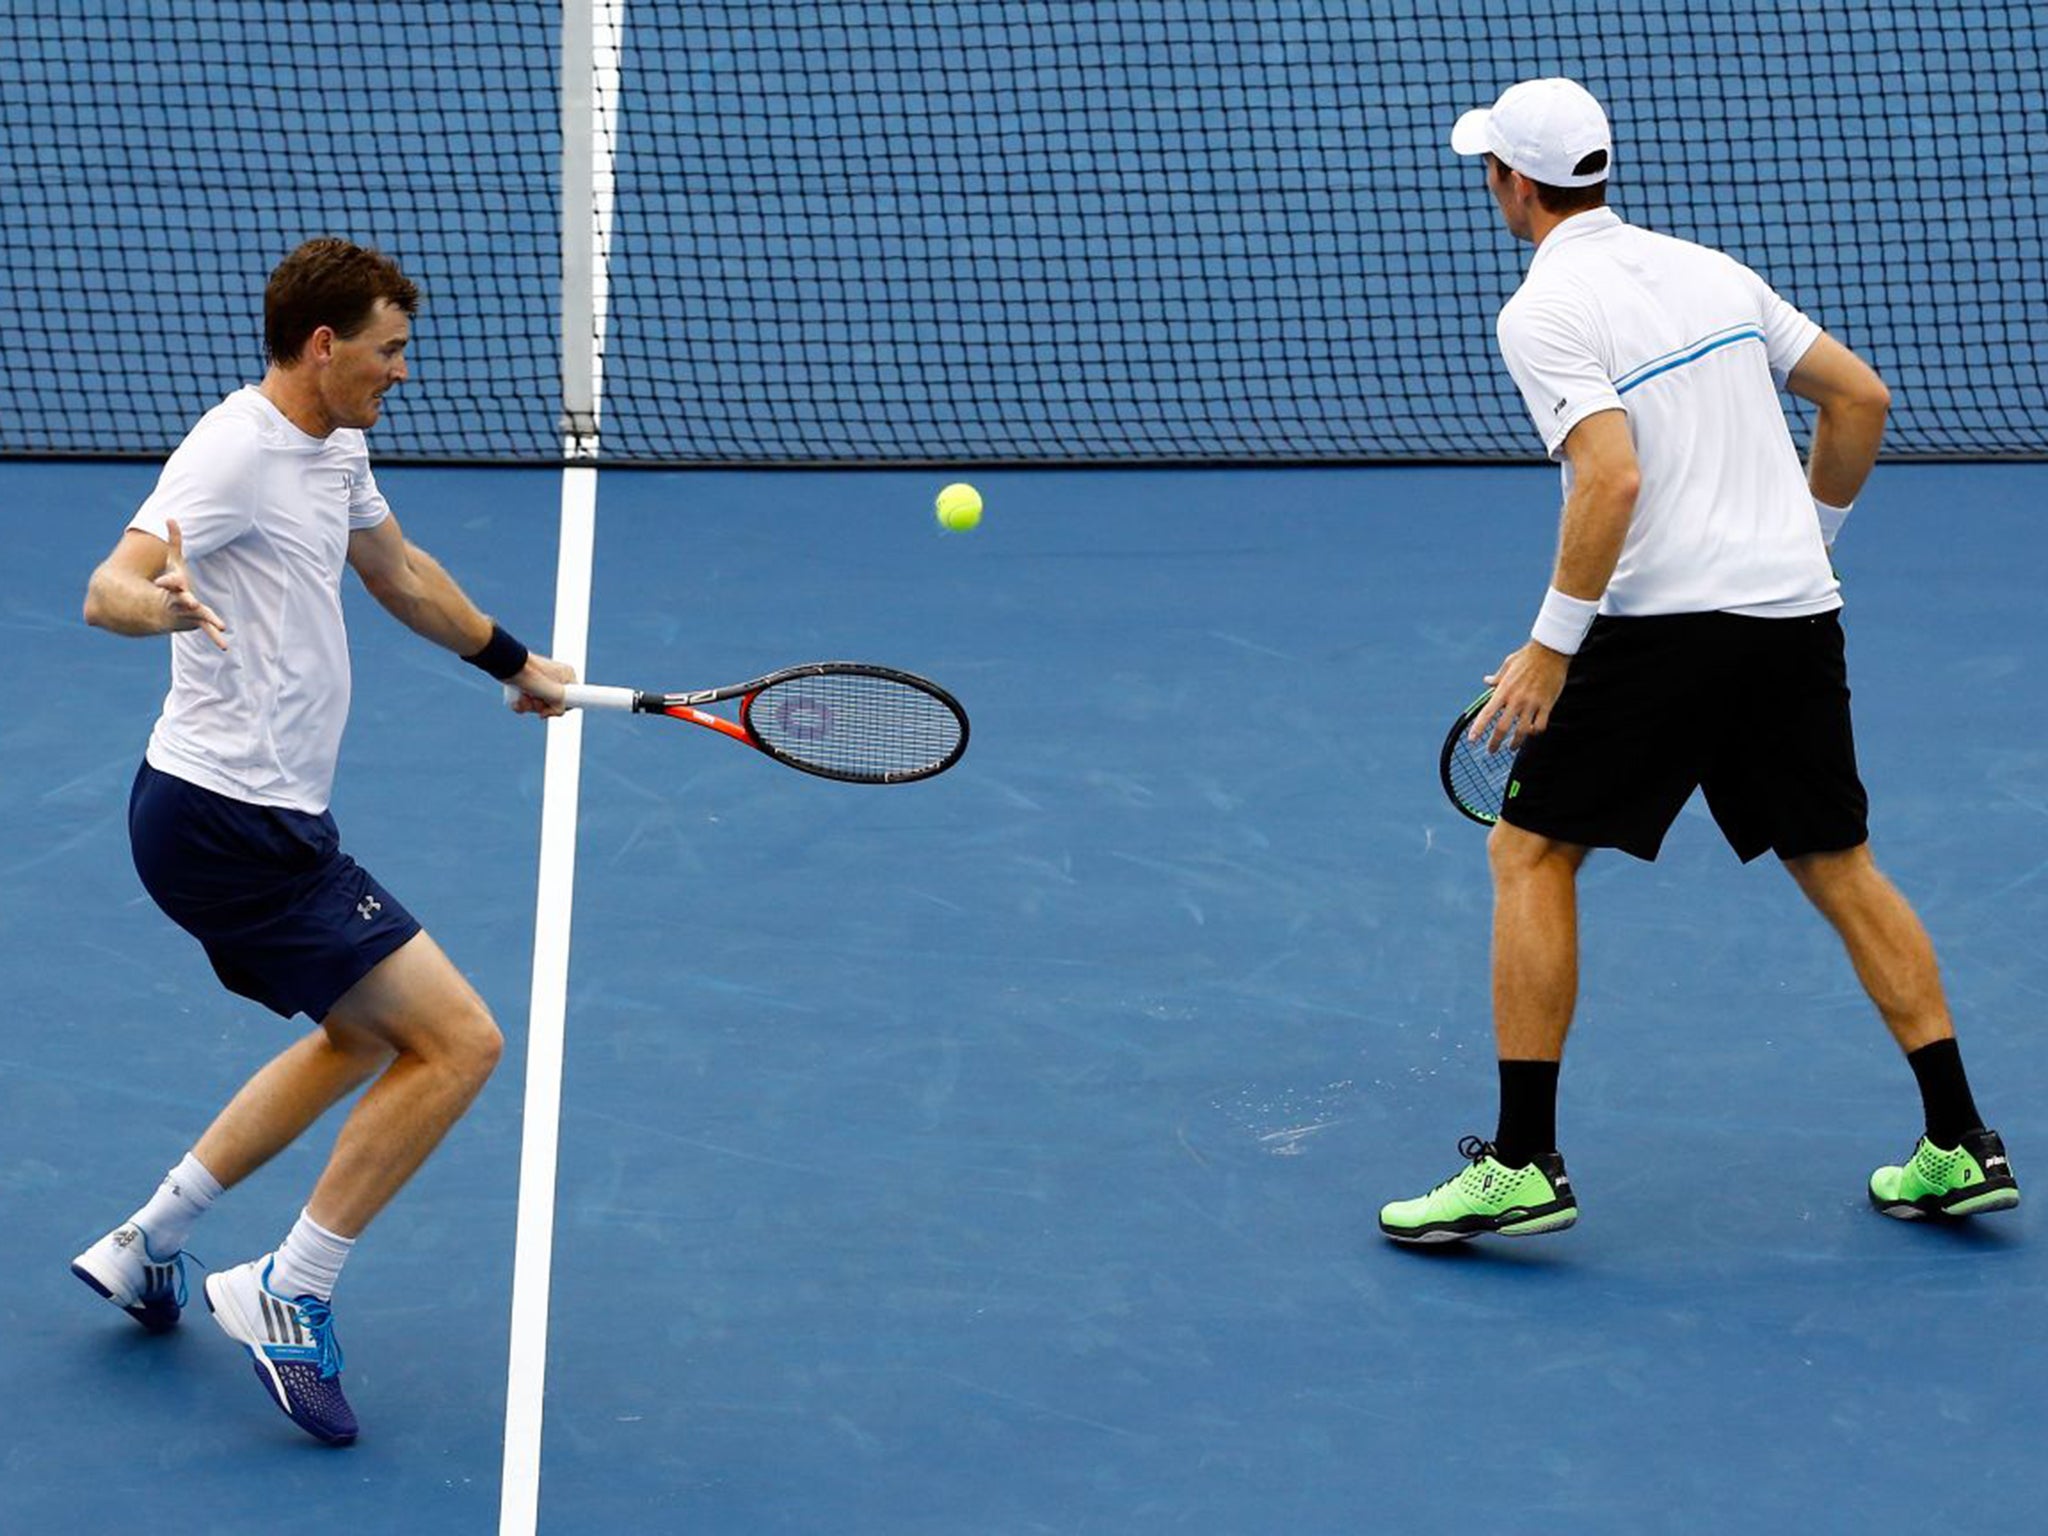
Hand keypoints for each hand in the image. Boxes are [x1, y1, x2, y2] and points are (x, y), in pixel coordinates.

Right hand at [156, 519, 228, 649]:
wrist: (162, 609)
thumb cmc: (172, 582)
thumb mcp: (173, 561)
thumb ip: (174, 540)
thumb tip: (170, 517)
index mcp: (172, 586)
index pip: (170, 581)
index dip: (169, 581)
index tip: (164, 582)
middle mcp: (178, 601)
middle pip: (182, 600)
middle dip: (186, 601)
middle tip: (191, 602)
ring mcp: (188, 613)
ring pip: (198, 615)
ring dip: (208, 619)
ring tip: (220, 625)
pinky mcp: (197, 622)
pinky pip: (207, 629)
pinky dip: (215, 636)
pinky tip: (225, 647)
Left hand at [505, 653, 577, 717]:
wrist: (507, 664)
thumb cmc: (533, 676)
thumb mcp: (555, 695)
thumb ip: (560, 709)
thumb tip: (548, 713)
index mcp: (567, 675)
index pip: (572, 698)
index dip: (562, 706)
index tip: (552, 705)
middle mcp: (555, 677)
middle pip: (553, 703)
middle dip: (542, 706)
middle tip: (535, 699)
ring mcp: (539, 680)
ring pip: (539, 703)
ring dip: (530, 705)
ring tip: (524, 696)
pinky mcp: (526, 683)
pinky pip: (527, 701)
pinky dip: (522, 703)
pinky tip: (518, 699)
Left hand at [1470, 640, 1570, 751]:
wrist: (1550, 651)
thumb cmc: (1527, 656)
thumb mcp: (1507, 665)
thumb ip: (1497, 677)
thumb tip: (1486, 681)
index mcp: (1503, 690)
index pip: (1487, 714)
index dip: (1478, 729)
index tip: (1472, 740)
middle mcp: (1516, 699)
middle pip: (1502, 728)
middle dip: (1495, 743)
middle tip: (1491, 750)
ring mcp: (1532, 703)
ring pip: (1522, 731)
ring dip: (1516, 743)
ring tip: (1512, 748)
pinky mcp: (1547, 704)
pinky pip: (1541, 725)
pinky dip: (1535, 732)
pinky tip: (1532, 733)